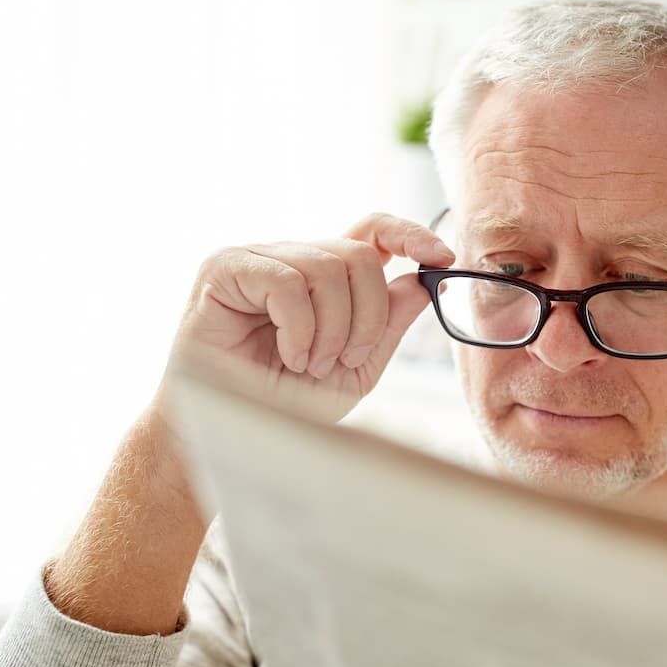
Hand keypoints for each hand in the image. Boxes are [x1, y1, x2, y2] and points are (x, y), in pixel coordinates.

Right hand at [160, 213, 454, 422]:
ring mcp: (256, 257)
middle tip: (344, 359)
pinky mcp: (224, 268)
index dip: (410, 235)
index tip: (442, 257)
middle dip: (368, 315)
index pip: (373, 230)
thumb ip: (387, 326)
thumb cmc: (284, 404)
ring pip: (328, 266)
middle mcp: (292, 258)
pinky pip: (287, 281)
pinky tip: (289, 355)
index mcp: (324, 278)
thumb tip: (420, 283)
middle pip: (360, 254)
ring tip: (309, 364)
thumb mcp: (355, 369)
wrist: (229, 436)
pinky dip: (299, 327)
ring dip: (332, 328)